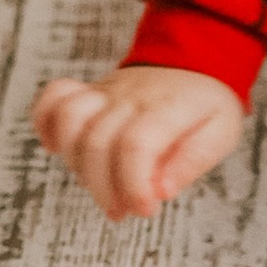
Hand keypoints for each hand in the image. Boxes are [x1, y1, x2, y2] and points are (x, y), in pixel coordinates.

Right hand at [33, 63, 245, 219]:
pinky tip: (56, 148)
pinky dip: (45, 123)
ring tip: (101, 185)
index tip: (145, 210)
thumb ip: (194, 160)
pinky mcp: (90, 92)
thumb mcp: (221, 131)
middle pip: (97, 141)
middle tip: (124, 210)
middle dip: (105, 189)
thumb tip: (161, 191)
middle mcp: (131, 96)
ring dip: (77, 165)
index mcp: (168, 106)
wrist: (193, 56)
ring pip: (70, 120)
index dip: (134, 186)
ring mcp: (107, 91)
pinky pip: (54, 97)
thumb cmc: (205, 103)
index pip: (137, 144)